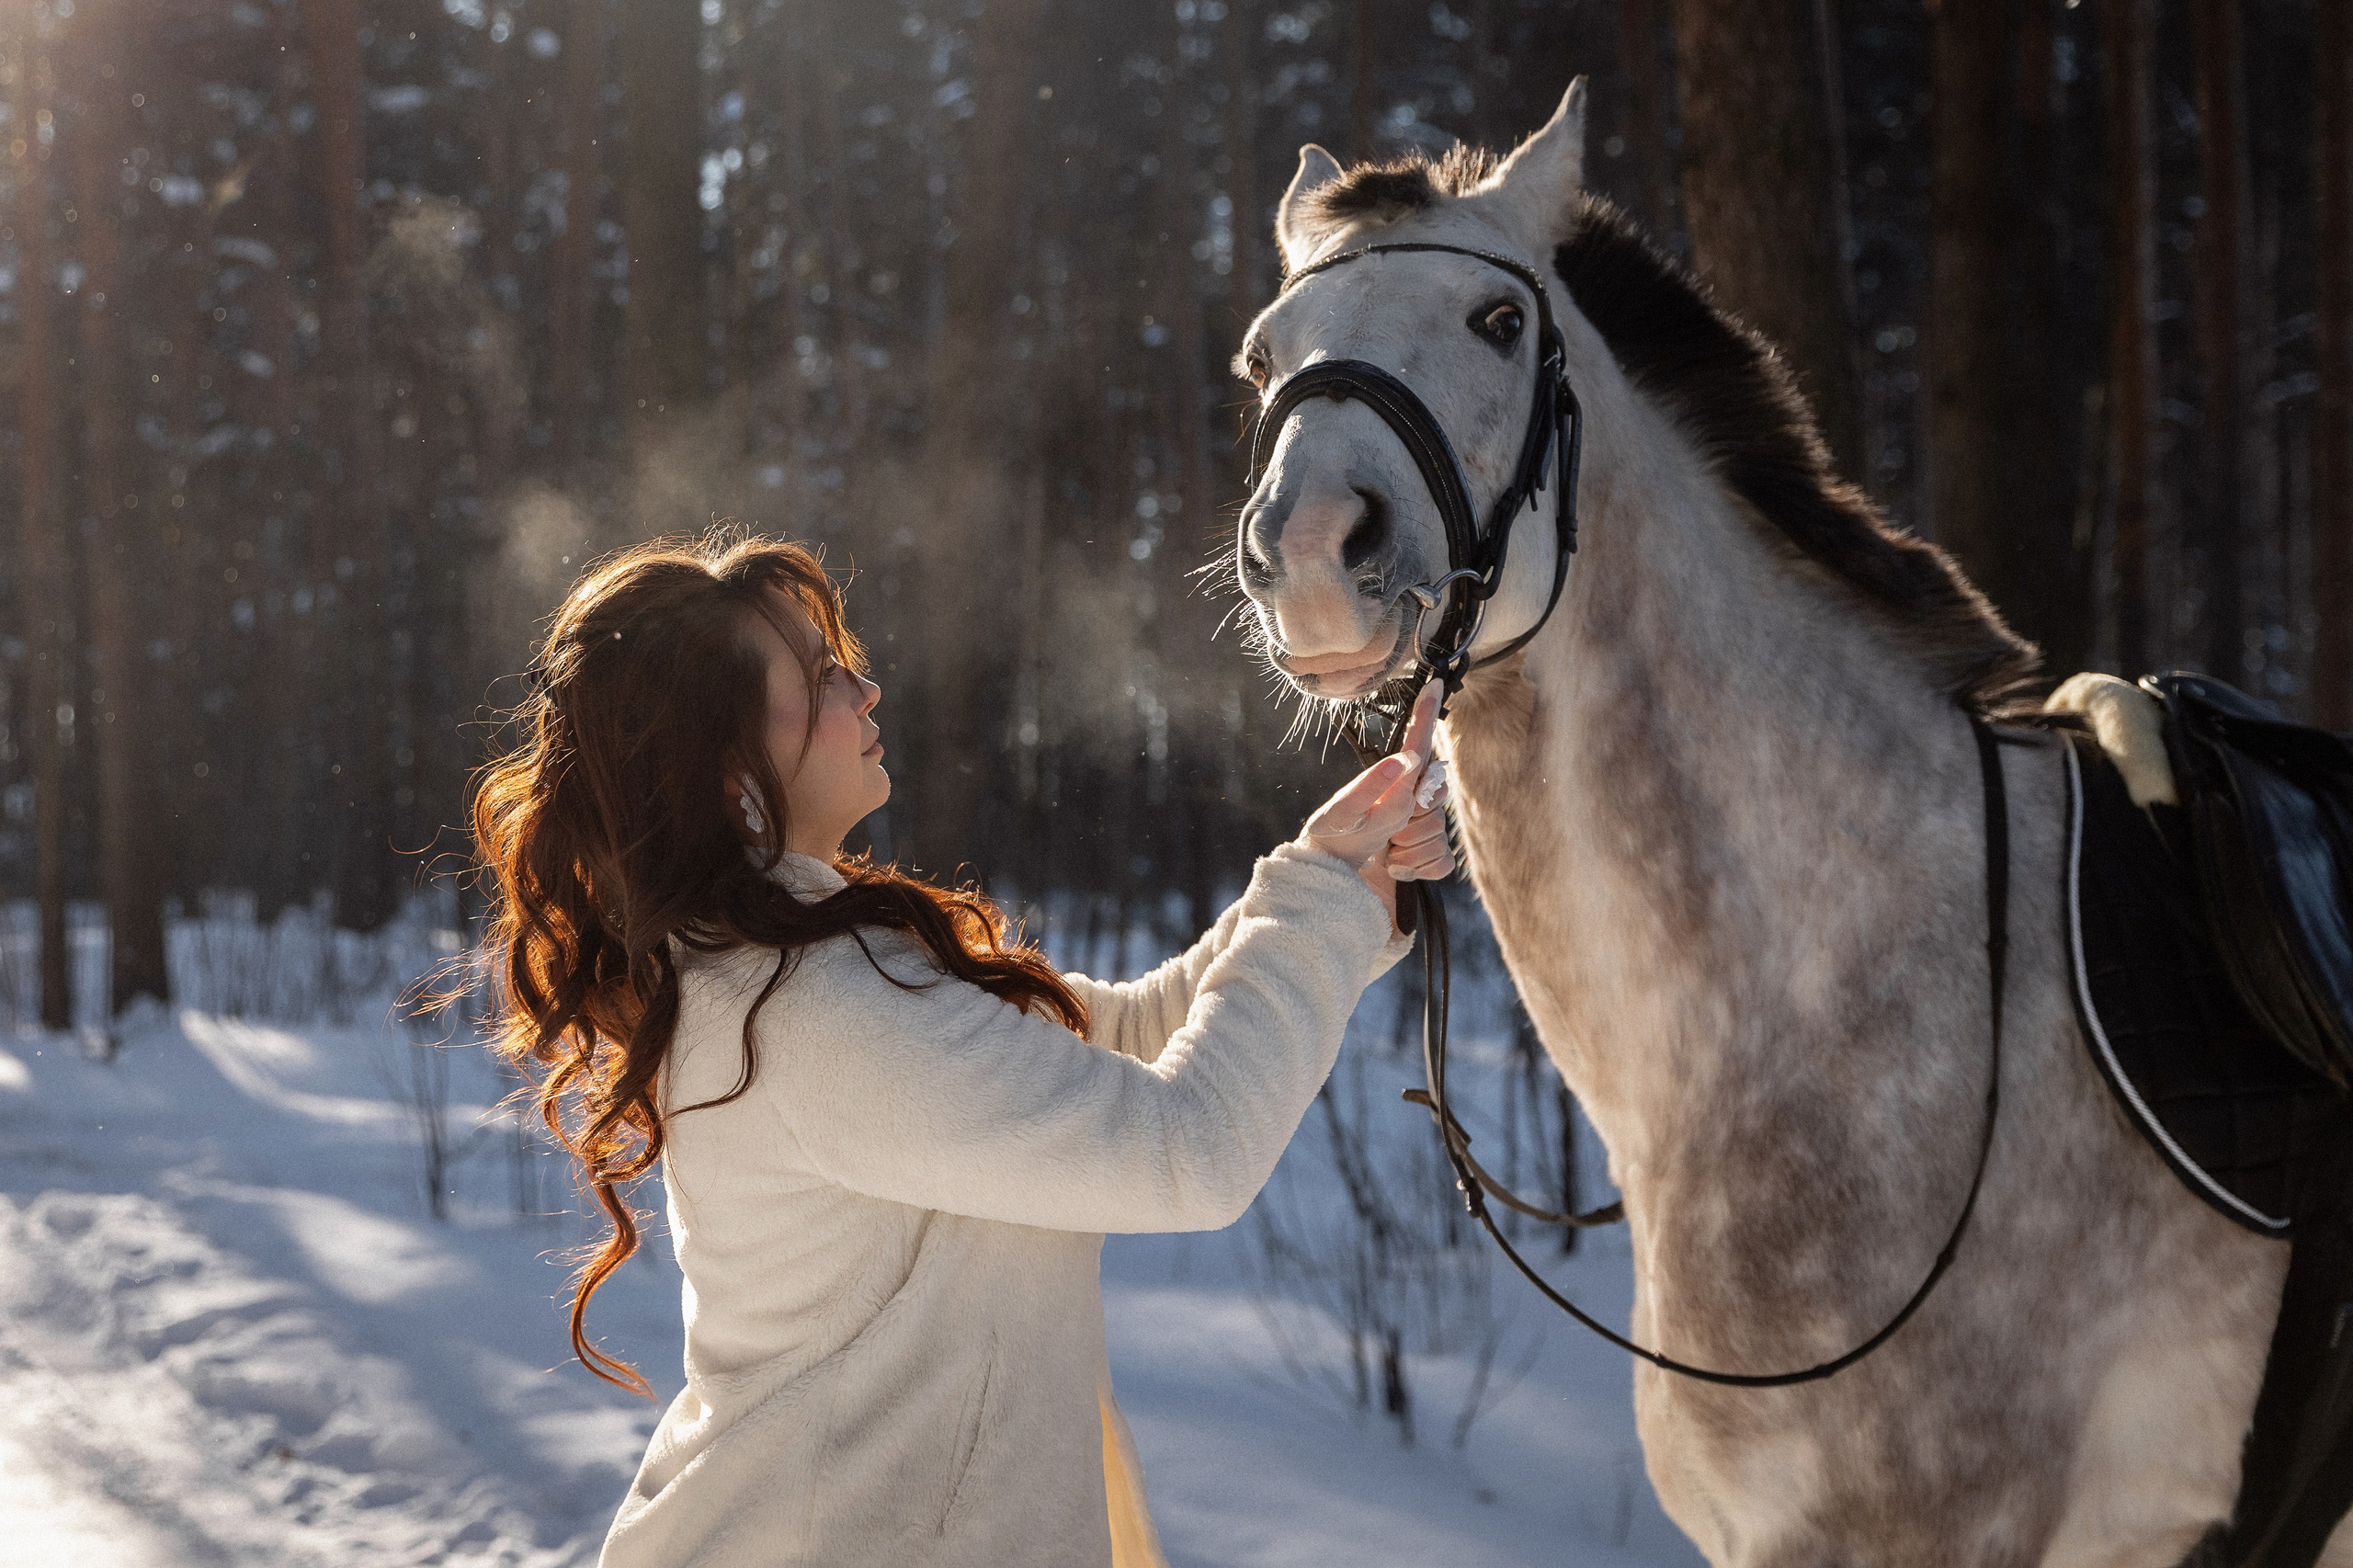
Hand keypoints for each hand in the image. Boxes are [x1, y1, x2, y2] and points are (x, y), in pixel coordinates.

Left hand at [1298, 684, 1452, 909]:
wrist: (1333, 873)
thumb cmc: (1333, 836)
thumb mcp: (1342, 814)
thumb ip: (1372, 787)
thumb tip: (1405, 759)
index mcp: (1394, 781)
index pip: (1417, 744)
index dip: (1425, 714)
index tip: (1434, 682)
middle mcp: (1412, 797)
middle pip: (1438, 800)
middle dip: (1414, 820)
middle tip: (1387, 833)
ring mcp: (1422, 825)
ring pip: (1439, 835)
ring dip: (1408, 850)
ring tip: (1385, 851)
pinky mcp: (1427, 853)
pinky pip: (1442, 862)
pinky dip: (1418, 870)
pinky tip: (1397, 867)